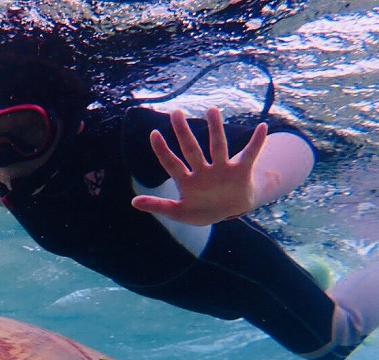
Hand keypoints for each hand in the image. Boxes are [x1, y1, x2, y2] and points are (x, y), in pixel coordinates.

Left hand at [131, 107, 267, 225]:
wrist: (227, 213)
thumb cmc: (200, 211)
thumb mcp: (178, 212)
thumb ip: (158, 207)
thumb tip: (133, 203)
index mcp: (186, 180)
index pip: (171, 163)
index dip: (162, 150)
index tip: (153, 133)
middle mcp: (203, 171)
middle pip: (191, 149)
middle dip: (183, 132)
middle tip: (175, 112)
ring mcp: (221, 169)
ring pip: (218, 146)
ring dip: (215, 130)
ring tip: (211, 110)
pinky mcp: (240, 172)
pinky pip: (250, 155)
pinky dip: (256, 142)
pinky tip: (262, 127)